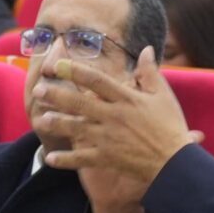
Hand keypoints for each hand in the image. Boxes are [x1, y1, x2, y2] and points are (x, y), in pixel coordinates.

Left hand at [38, 47, 198, 189]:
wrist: (175, 163)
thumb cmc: (170, 127)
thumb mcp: (163, 96)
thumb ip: (150, 73)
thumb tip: (147, 49)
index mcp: (126, 98)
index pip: (96, 80)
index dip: (75, 70)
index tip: (58, 64)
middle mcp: (113, 116)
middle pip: (79, 102)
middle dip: (56, 95)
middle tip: (39, 89)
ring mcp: (108, 138)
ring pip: (75, 128)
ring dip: (56, 123)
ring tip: (41, 119)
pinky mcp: (107, 158)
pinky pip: (81, 158)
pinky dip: (65, 159)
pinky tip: (49, 158)